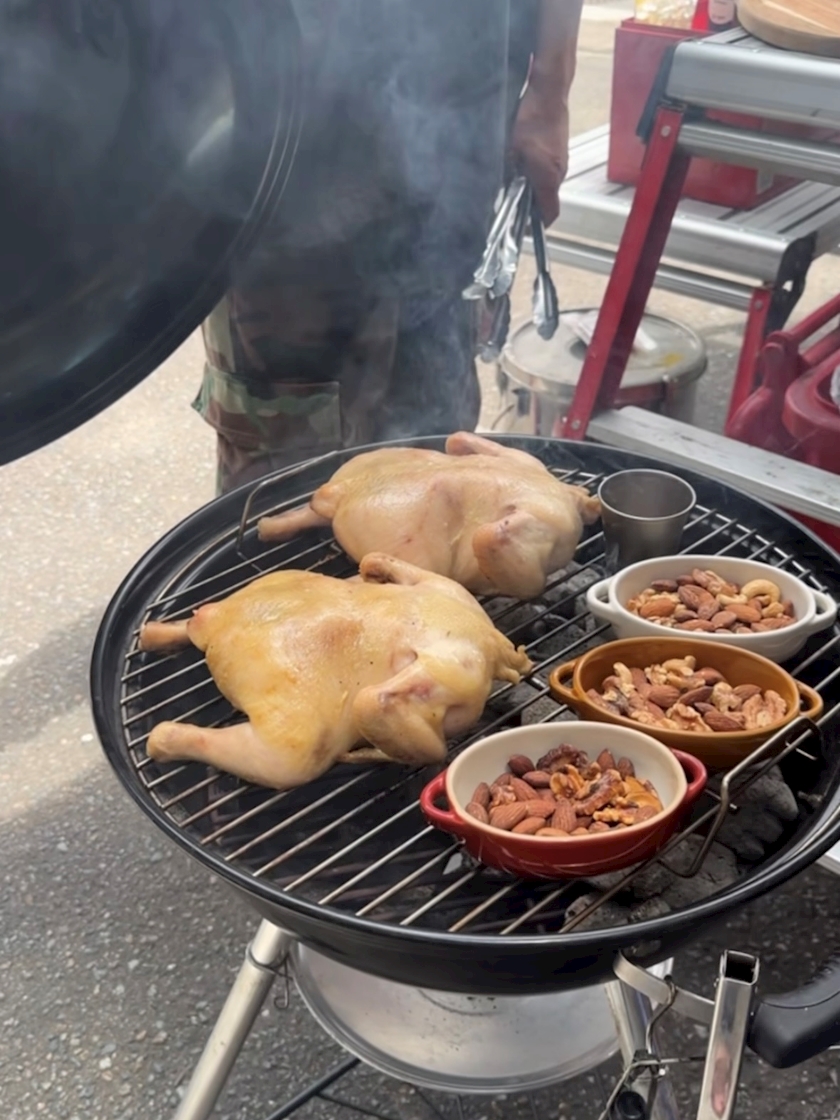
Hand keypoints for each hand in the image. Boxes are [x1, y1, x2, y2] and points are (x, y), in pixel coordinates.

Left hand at [510, 74, 569, 225]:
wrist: (550, 91)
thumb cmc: (530, 119)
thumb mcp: (510, 150)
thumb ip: (506, 174)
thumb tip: (498, 191)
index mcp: (548, 178)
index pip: (550, 214)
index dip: (537, 225)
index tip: (523, 228)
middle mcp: (560, 173)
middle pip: (548, 201)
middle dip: (532, 206)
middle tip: (513, 205)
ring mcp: (562, 160)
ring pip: (548, 185)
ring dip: (534, 188)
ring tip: (515, 184)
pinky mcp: (561, 149)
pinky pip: (550, 170)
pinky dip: (538, 174)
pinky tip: (523, 165)